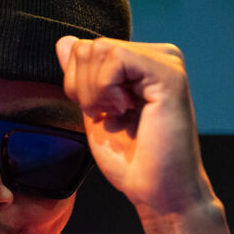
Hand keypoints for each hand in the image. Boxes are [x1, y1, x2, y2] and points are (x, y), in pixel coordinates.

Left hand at [56, 35, 211, 215]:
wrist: (158, 193)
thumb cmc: (132, 161)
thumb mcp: (94, 111)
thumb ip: (82, 76)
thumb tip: (65, 41)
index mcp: (142, 63)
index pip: (86, 48)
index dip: (77, 83)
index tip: (102, 113)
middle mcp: (159, 56)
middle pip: (89, 46)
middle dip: (83, 87)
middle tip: (110, 116)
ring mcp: (166, 62)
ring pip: (99, 49)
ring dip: (94, 92)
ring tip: (120, 114)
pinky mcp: (169, 73)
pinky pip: (115, 57)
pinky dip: (106, 89)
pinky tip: (127, 110)